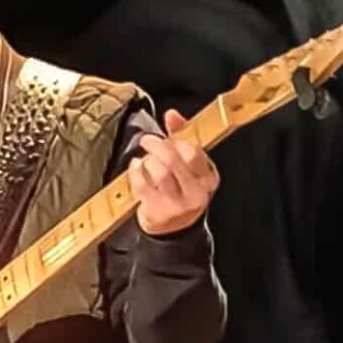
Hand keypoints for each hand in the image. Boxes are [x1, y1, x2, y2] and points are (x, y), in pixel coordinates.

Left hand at [129, 109, 219, 235]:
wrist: (173, 229)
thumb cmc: (180, 189)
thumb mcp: (188, 166)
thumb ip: (180, 136)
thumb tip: (171, 114)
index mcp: (208, 178)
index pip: (193, 152)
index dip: (176, 140)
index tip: (167, 137)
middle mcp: (196, 193)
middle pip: (173, 160)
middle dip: (156, 145)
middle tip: (147, 140)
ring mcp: (177, 205)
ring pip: (158, 172)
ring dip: (147, 160)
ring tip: (144, 160)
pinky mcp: (157, 212)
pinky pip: (142, 185)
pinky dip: (135, 172)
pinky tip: (136, 167)